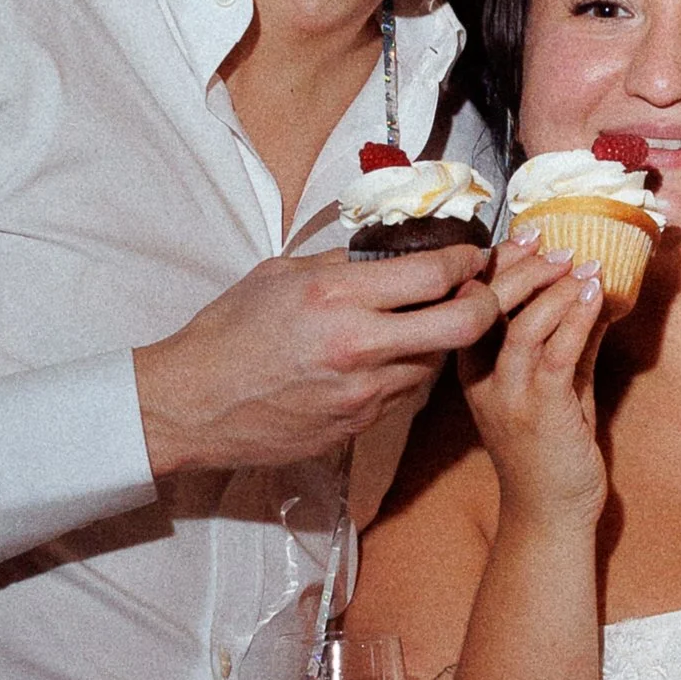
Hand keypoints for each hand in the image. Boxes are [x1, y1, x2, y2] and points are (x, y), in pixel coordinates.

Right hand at [134, 245, 498, 479]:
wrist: (192, 405)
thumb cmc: (227, 334)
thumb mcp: (279, 275)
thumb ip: (340, 265)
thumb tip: (389, 254)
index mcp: (335, 297)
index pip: (432, 275)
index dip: (466, 261)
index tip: (472, 255)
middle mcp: (357, 346)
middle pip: (461, 325)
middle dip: (487, 303)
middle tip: (483, 291)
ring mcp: (361, 393)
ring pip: (437, 363)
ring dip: (442, 341)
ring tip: (431, 322)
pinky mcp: (357, 426)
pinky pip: (405, 394)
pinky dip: (408, 371)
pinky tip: (390, 357)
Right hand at [459, 238, 609, 525]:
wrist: (551, 515)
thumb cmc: (552, 453)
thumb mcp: (559, 388)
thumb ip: (570, 344)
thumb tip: (593, 296)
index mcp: (474, 370)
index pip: (474, 303)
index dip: (499, 264)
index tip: (529, 236)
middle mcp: (482, 380)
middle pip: (488, 305)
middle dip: (525, 267)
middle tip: (560, 247)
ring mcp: (508, 396)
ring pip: (521, 324)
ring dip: (556, 289)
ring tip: (585, 267)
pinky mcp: (539, 410)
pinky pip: (553, 352)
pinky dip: (575, 317)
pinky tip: (594, 298)